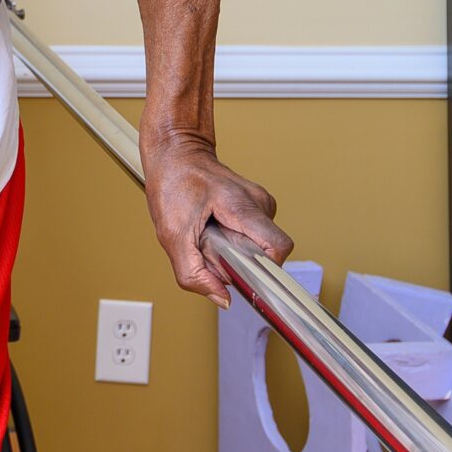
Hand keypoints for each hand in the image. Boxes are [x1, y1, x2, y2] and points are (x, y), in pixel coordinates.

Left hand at [142, 132, 293, 307]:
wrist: (176, 152)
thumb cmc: (173, 183)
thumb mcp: (172, 235)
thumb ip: (194, 272)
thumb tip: (223, 299)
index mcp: (244, 207)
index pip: (279, 248)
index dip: (264, 270)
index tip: (241, 274)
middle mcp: (260, 204)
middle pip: (264, 253)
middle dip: (236, 261)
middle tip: (208, 245)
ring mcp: (260, 204)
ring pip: (255, 247)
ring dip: (230, 251)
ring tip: (207, 233)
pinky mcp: (255, 208)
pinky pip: (250, 237)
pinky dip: (230, 240)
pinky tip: (212, 228)